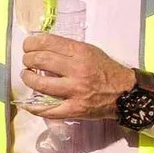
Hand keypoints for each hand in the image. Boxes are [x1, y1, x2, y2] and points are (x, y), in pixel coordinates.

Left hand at [20, 30, 134, 119]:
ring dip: (28, 78)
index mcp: (81, 52)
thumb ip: (68, 49)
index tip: (28, 46)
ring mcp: (75, 91)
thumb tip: (42, 46)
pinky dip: (34, 107)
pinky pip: (48, 110)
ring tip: (27, 76)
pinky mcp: (75, 109)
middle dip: (28, 59)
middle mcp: (77, 70)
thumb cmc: (106, 70)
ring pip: (41, 84)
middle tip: (26, 61)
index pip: (48, 42)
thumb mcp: (90, 51)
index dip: (32, 43)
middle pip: (41, 60)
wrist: (127, 93)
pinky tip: (27, 103)